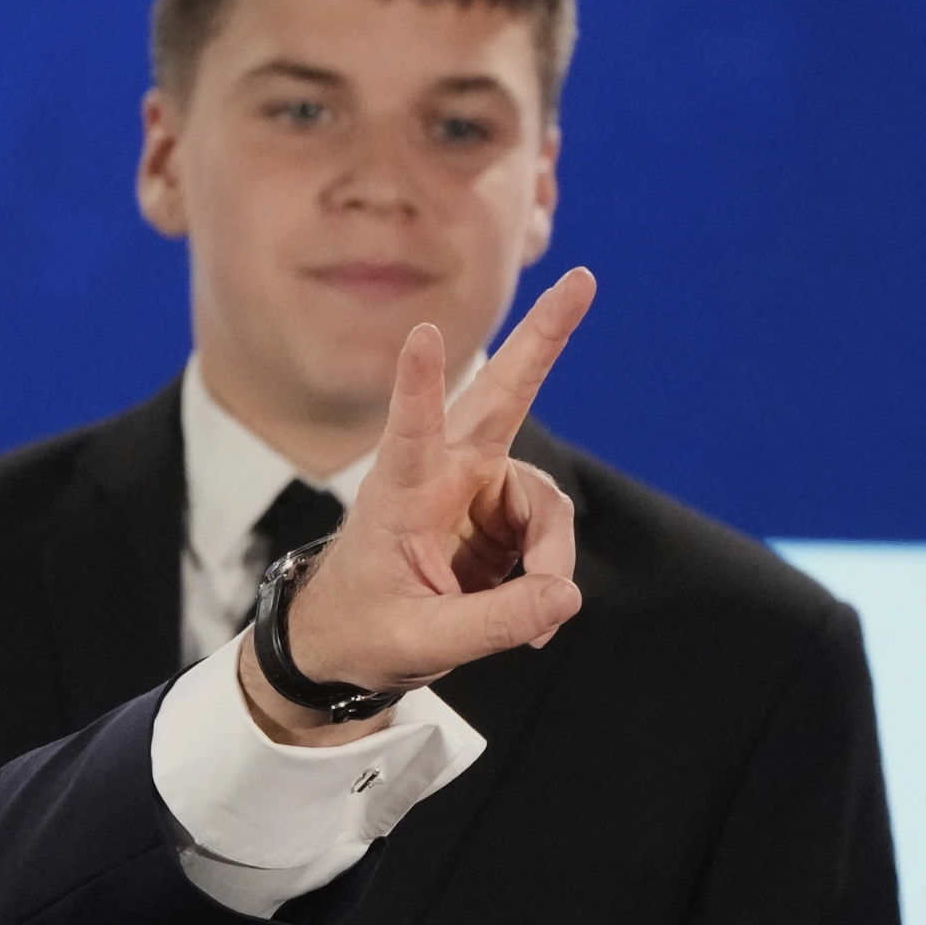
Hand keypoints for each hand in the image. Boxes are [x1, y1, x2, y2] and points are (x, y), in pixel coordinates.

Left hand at [241, 268, 595, 743]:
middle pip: (502, 398)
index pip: (410, 434)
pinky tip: (533, 611)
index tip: (422, 334)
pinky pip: (549, 533)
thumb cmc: (362, 631)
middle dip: (542, 341)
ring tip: (536, 616)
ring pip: (546, 503)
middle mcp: (443, 476)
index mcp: (402, 494)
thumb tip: (566, 596)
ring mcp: (477, 489)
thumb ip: (494, 622)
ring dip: (551, 555)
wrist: (344, 642)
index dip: (419, 386)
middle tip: (582, 281)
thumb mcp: (421, 643)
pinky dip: (549, 573)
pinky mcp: (501, 513)